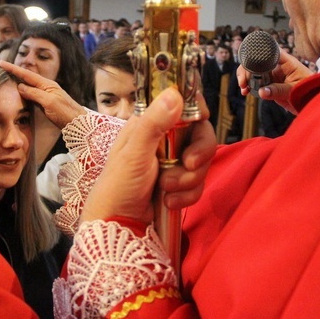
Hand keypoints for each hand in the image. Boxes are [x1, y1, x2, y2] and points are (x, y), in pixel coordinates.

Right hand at [0, 60, 84, 127]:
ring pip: (28, 86)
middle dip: (14, 72)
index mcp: (47, 84)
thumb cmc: (65, 112)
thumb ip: (34, 93)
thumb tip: (20, 86)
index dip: (13, 69)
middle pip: (27, 78)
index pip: (27, 75)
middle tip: (1, 67)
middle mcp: (46, 87)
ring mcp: (46, 95)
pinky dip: (22, 92)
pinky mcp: (45, 103)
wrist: (78, 123)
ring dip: (17, 81)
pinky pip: (31, 95)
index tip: (1, 63)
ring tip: (6, 77)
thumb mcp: (49, 102)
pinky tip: (18, 93)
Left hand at [81, 87, 215, 223]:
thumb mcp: (134, 153)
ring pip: (202, 162)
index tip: (202, 119)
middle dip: (199, 153)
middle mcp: (165, 139)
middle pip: (201, 134)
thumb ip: (154, 124)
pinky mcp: (180, 183)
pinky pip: (198, 184)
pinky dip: (187, 195)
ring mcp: (174, 162)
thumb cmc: (117, 185)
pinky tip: (169, 202)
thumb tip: (174, 94)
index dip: (197, 109)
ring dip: (188, 180)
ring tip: (165, 190)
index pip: (183, 105)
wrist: (118, 224)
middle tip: (189, 165)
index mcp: (150, 124)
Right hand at [237, 50, 310, 113]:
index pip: (269, 51)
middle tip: (243, 81)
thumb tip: (261, 91)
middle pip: (256, 61)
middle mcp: (277, 67)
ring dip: (246, 78)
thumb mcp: (295, 90)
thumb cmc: (311, 91)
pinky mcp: (270, 86)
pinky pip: (256, 84)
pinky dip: (249, 87)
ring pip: (254, 73)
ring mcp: (273, 76)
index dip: (256, 53)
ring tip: (244, 87)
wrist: (316, 101)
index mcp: (285, 62)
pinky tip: (246, 92)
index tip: (247, 61)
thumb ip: (279, 90)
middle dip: (247, 69)